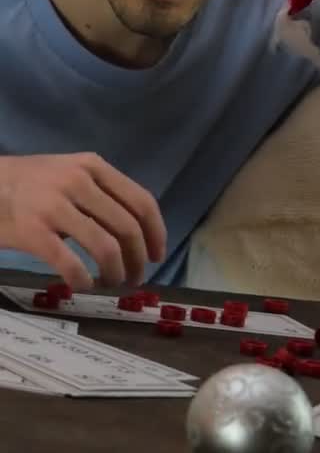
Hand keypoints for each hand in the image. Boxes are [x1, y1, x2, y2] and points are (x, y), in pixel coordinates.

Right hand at [0, 153, 166, 290]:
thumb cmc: (29, 184)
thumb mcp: (69, 172)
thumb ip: (100, 192)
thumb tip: (136, 232)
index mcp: (93, 166)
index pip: (141, 201)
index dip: (156, 233)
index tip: (157, 256)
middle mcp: (78, 181)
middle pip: (127, 228)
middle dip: (138, 260)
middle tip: (135, 278)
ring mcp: (55, 205)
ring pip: (106, 248)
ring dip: (116, 274)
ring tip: (112, 283)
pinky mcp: (34, 231)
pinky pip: (71, 264)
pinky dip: (83, 281)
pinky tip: (82, 286)